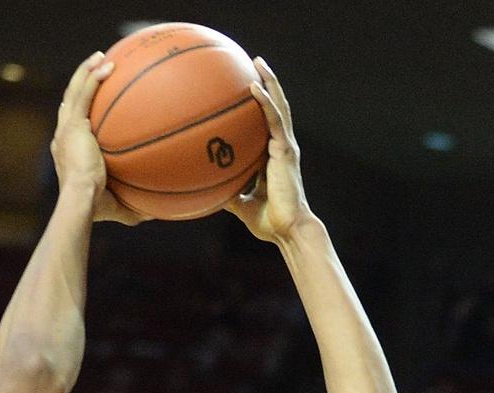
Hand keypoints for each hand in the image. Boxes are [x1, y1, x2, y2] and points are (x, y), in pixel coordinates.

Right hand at [53, 53, 145, 226]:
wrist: (81, 200)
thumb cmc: (94, 208)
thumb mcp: (115, 207)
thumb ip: (130, 208)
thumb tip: (151, 214)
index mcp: (67, 151)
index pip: (71, 124)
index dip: (78, 110)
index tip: (92, 101)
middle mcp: (63, 136)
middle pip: (69, 102)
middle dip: (81, 83)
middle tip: (96, 70)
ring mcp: (66, 128)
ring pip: (74, 90)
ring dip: (86, 71)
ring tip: (100, 57)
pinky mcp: (72, 124)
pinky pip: (83, 93)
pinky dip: (92, 76)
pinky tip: (107, 64)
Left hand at [230, 59, 311, 243]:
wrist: (287, 230)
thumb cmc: (268, 222)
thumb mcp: (241, 206)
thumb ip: (228, 195)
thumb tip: (206, 193)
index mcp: (273, 157)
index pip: (267, 124)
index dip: (260, 105)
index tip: (246, 88)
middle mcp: (281, 147)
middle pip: (275, 108)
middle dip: (267, 84)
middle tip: (254, 63)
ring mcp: (285, 146)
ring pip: (278, 107)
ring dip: (269, 82)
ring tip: (258, 62)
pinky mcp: (285, 150)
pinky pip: (274, 120)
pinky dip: (265, 102)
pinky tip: (254, 87)